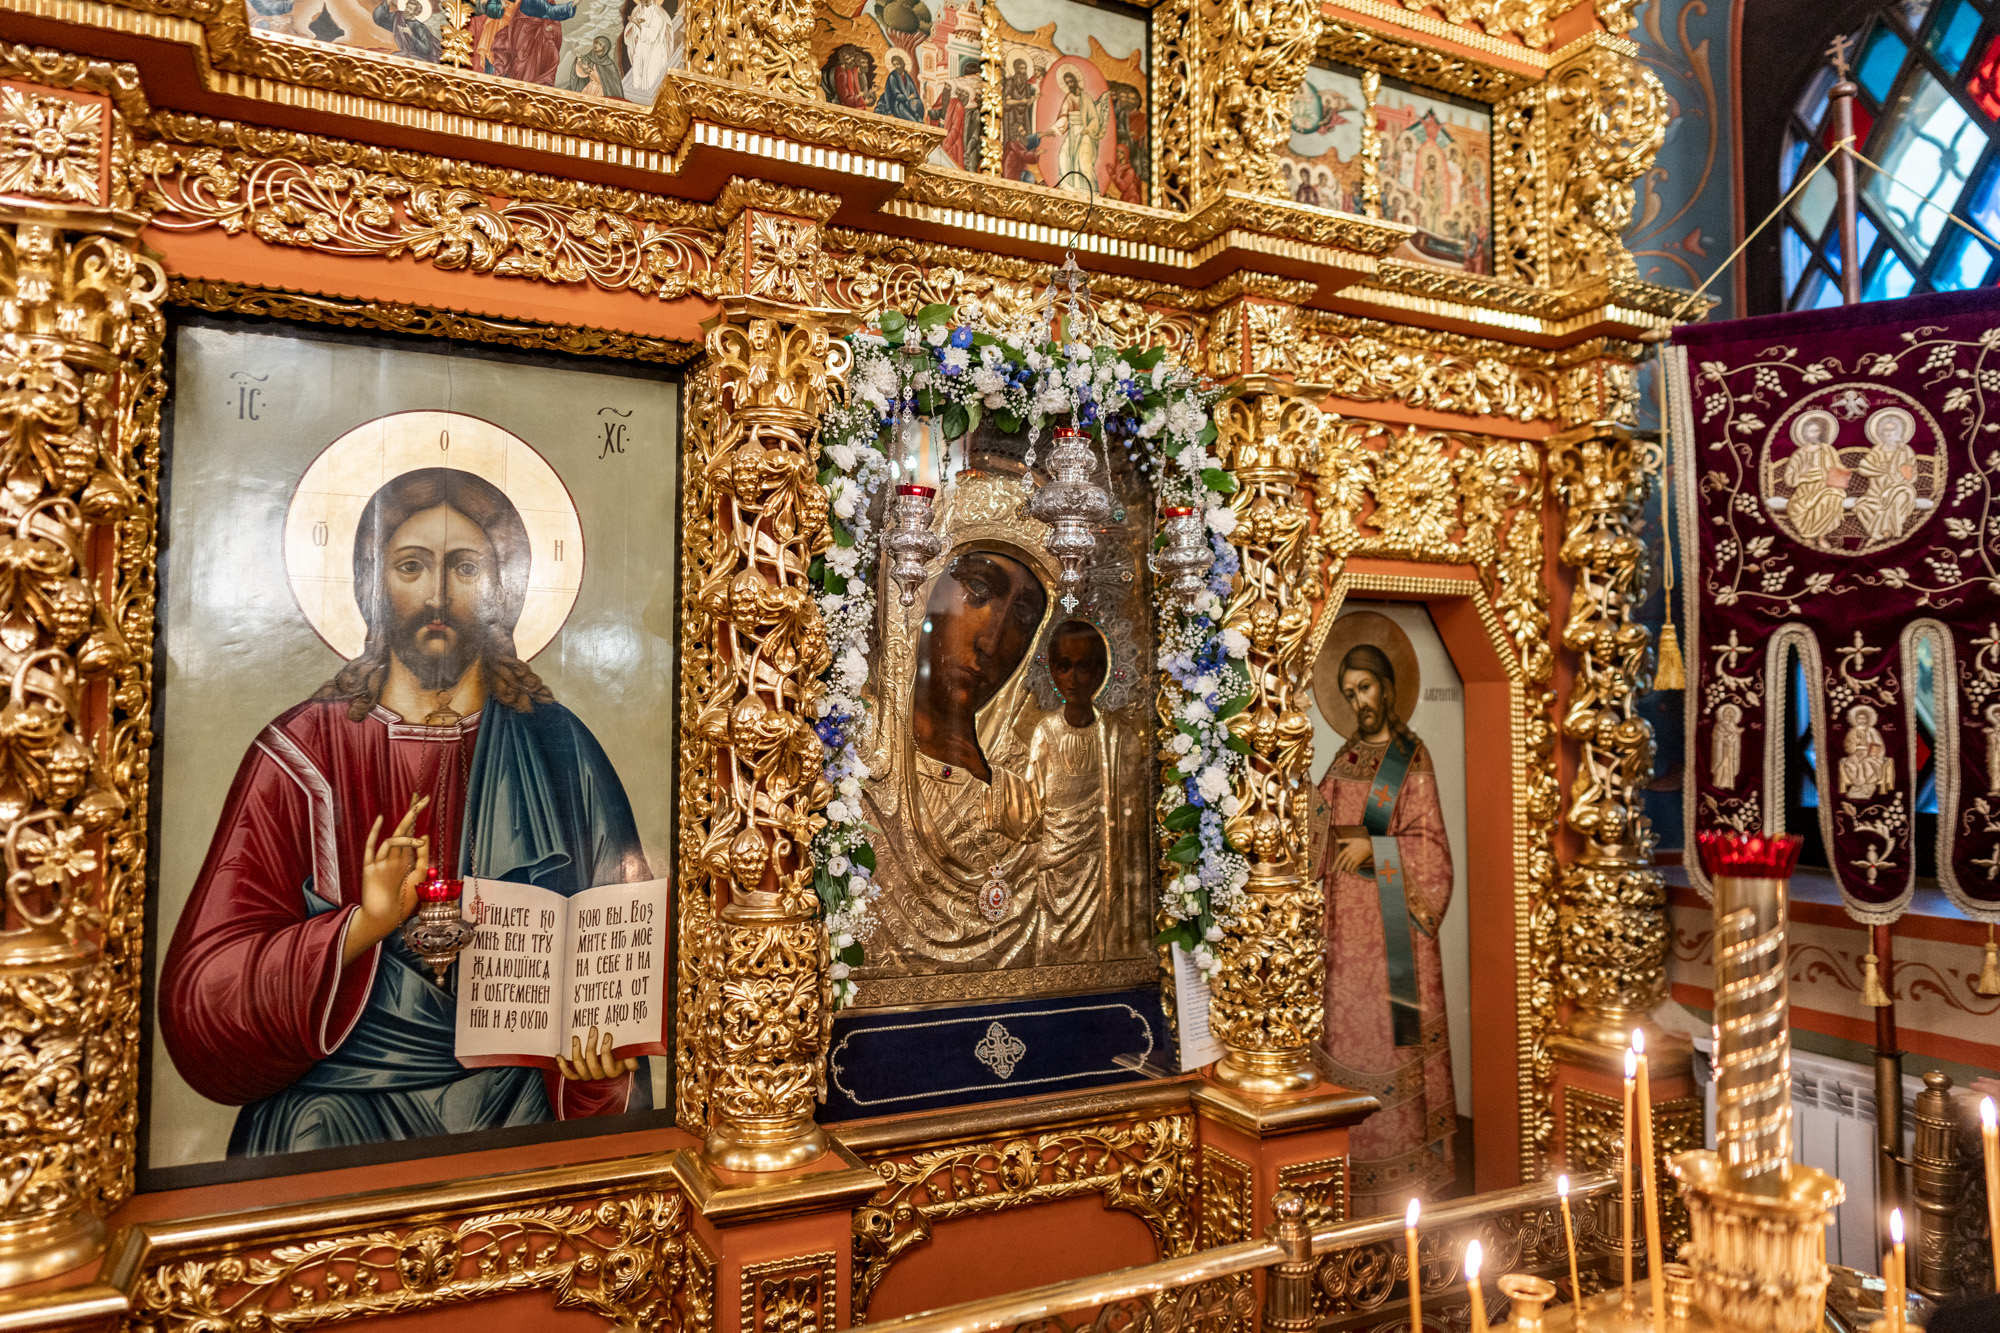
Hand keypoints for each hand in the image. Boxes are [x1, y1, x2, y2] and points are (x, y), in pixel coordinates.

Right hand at [343, 795, 430, 964]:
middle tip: (423, 797)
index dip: (417, 817)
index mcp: (404, 859)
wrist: (386, 919)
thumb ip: (422, 857)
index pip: (412, 832)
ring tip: (417, 835)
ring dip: (405, 835)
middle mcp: (393, 857)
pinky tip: (381, 821)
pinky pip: (372, 849)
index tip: (425, 800)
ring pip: (392, 840)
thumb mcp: (419, 878)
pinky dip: (376, 834)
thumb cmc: (403, 902)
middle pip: (403, 829)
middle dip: (413, 813)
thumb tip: (425, 835)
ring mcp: (381, 862)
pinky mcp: (370, 869)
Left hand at [559, 1027, 637, 1081]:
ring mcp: (589, 1075)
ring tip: (576, 1038)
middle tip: (593, 1029)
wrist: (614, 1056)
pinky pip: (570, 1075)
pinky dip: (563, 1066)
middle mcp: (600, 1075)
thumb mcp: (628, 1049)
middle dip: (591, 1046)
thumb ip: (630, 1050)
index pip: (610, 1067)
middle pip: (593, 1065)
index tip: (607, 1034)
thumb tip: (630, 1049)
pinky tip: (559, 1055)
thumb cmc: (622, 1050)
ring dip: (577, 1052)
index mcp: (614, 1070)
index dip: (607, 1051)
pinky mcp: (579, 1074)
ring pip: (581, 1068)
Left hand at [1331, 834, 1372, 875]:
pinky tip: (1351, 873)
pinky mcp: (1358, 861)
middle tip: (1337, 877)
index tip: (1332, 870)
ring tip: (1348, 871)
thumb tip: (1336, 841)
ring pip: (1347, 867)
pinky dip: (1352, 871)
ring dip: (1347, 871)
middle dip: (1339, 872)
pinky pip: (1353, 868)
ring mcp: (1353, 858)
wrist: (1370, 844)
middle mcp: (1349, 854)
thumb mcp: (1351, 840)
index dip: (1335, 865)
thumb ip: (1343, 841)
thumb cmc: (1360, 841)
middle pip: (1342, 865)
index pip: (1338, 858)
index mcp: (1346, 850)